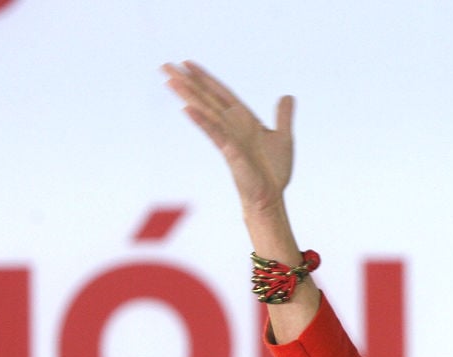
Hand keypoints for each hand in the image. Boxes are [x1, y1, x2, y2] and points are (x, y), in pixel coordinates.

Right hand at [162, 61, 293, 217]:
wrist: (270, 197)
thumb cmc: (274, 172)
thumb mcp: (283, 137)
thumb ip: (283, 116)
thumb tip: (287, 96)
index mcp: (244, 119)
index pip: (221, 93)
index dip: (205, 77)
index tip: (187, 63)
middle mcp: (233, 125)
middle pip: (206, 97)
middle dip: (186, 81)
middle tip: (165, 66)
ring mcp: (229, 137)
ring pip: (205, 110)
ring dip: (188, 95)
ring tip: (169, 81)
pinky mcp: (230, 152)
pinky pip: (214, 133)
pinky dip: (201, 120)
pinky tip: (186, 108)